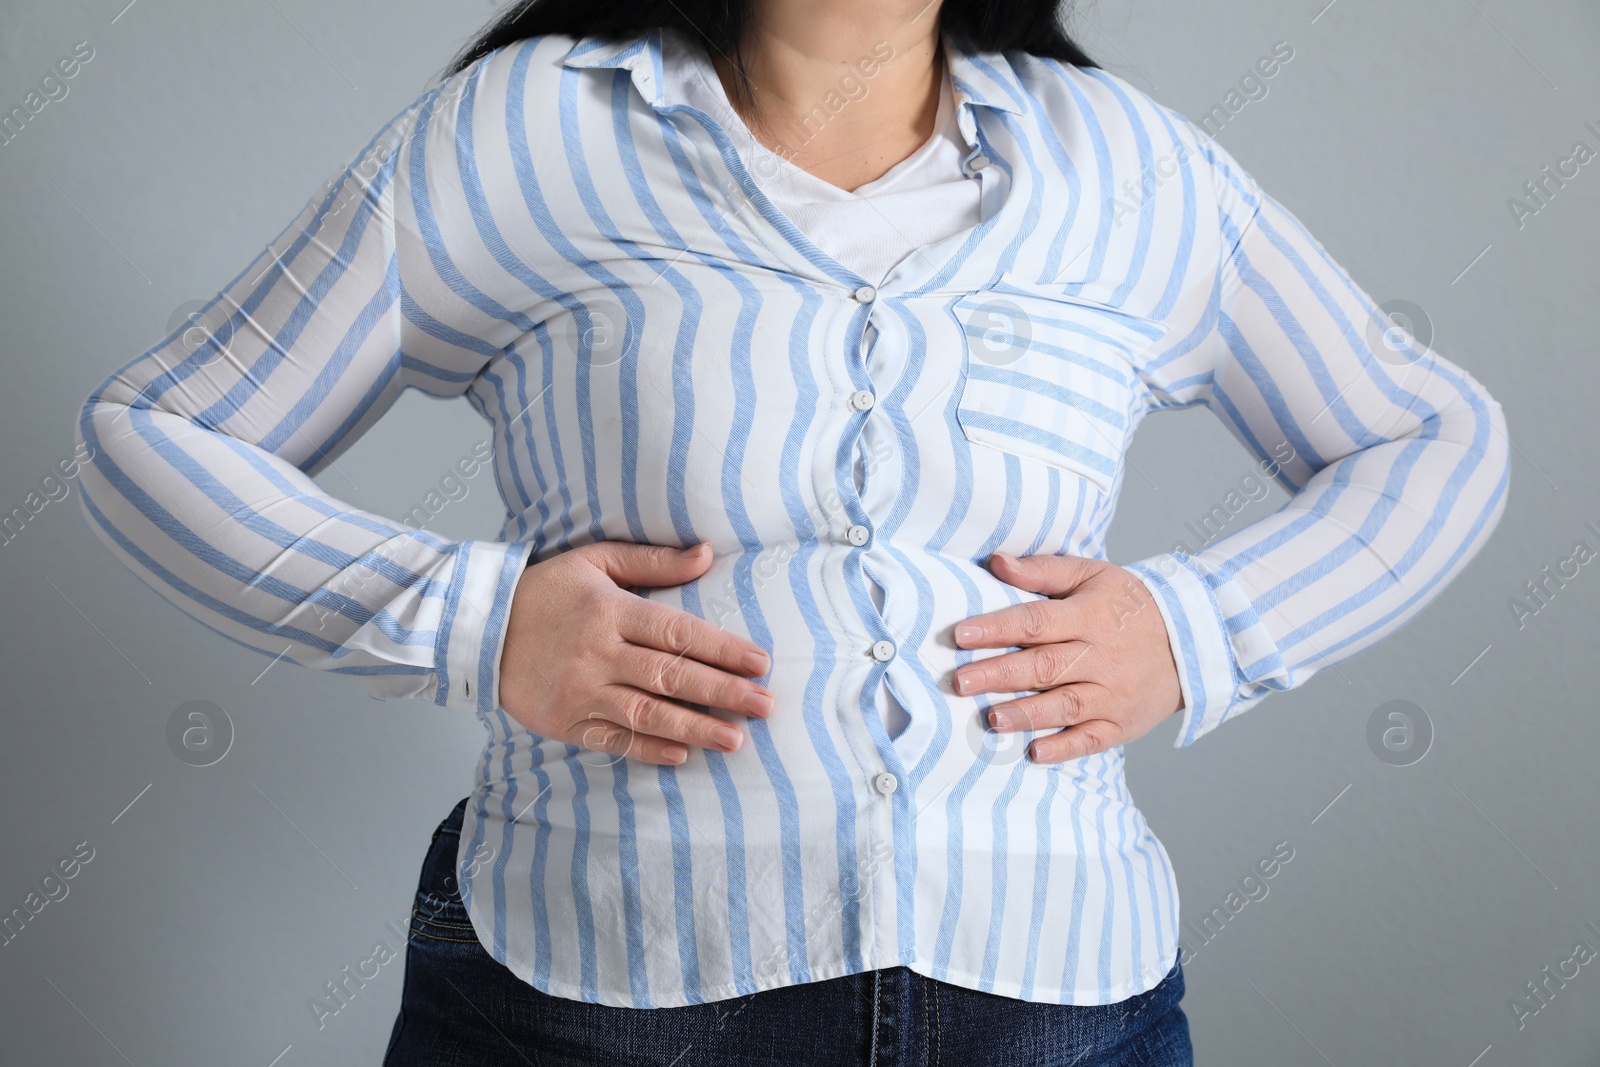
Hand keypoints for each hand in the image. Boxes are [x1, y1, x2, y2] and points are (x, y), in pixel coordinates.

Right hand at [498, 541, 774, 765]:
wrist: (477, 628)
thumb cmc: (544, 591)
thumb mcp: (595, 561)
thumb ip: (653, 561)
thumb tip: (707, 554)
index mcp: (609, 611)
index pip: (677, 632)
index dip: (722, 649)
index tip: (760, 663)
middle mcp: (598, 653)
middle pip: (670, 676)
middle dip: (723, 693)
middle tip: (765, 705)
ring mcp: (580, 691)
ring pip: (646, 714)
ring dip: (694, 728)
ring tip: (735, 740)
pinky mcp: (564, 721)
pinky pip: (611, 740)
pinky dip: (646, 750)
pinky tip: (680, 756)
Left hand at [952, 552, 1181, 762]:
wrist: (1190, 642)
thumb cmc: (1127, 606)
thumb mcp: (1092, 574)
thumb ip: (1043, 570)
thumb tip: (995, 562)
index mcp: (1090, 616)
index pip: (1036, 621)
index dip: (997, 628)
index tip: (960, 635)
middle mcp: (1102, 657)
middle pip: (1045, 666)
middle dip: (1000, 674)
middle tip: (961, 682)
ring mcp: (1114, 694)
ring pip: (1066, 705)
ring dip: (1027, 714)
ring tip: (991, 718)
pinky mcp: (1122, 724)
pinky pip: (1093, 739)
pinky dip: (1065, 748)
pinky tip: (1035, 753)